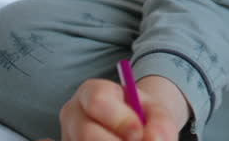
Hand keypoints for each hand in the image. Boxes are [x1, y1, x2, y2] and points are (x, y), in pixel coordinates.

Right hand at [52, 75, 188, 140]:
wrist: (133, 129)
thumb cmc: (141, 117)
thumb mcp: (154, 111)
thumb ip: (159, 122)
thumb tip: (154, 140)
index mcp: (91, 92)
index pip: (98, 100)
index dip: (120, 119)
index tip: (139, 132)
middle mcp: (73, 116)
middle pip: (86, 133)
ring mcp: (69, 137)